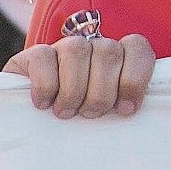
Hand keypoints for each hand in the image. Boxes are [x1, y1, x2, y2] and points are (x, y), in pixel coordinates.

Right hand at [14, 34, 156, 118]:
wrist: (32, 123)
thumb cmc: (80, 119)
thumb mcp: (107, 113)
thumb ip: (124, 104)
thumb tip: (133, 111)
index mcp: (119, 57)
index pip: (137, 47)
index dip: (135, 78)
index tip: (126, 109)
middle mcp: (94, 46)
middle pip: (108, 53)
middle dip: (102, 91)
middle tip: (91, 113)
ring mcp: (64, 47)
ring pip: (77, 50)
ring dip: (74, 89)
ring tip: (66, 112)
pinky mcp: (34, 54)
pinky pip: (43, 58)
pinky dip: (45, 85)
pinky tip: (43, 104)